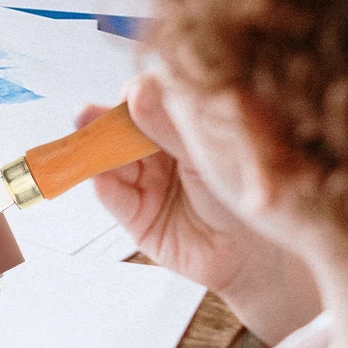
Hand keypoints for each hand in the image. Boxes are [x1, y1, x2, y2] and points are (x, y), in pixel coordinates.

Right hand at [83, 73, 320, 344]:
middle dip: (103, 122)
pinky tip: (99, 177)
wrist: (260, 255)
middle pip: (121, 131)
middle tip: (87, 113)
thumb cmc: (245, 196)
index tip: (130, 96)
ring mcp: (147, 184)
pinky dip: (104, 187)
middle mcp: (159, 153)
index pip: (147, 102)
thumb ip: (169, 127)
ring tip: (87, 141)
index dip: (134, 97)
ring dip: (96, 153)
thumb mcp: (206, 154)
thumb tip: (136, 92)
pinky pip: (115, 199)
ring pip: (112, 163)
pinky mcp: (138, 218)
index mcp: (180, 129)